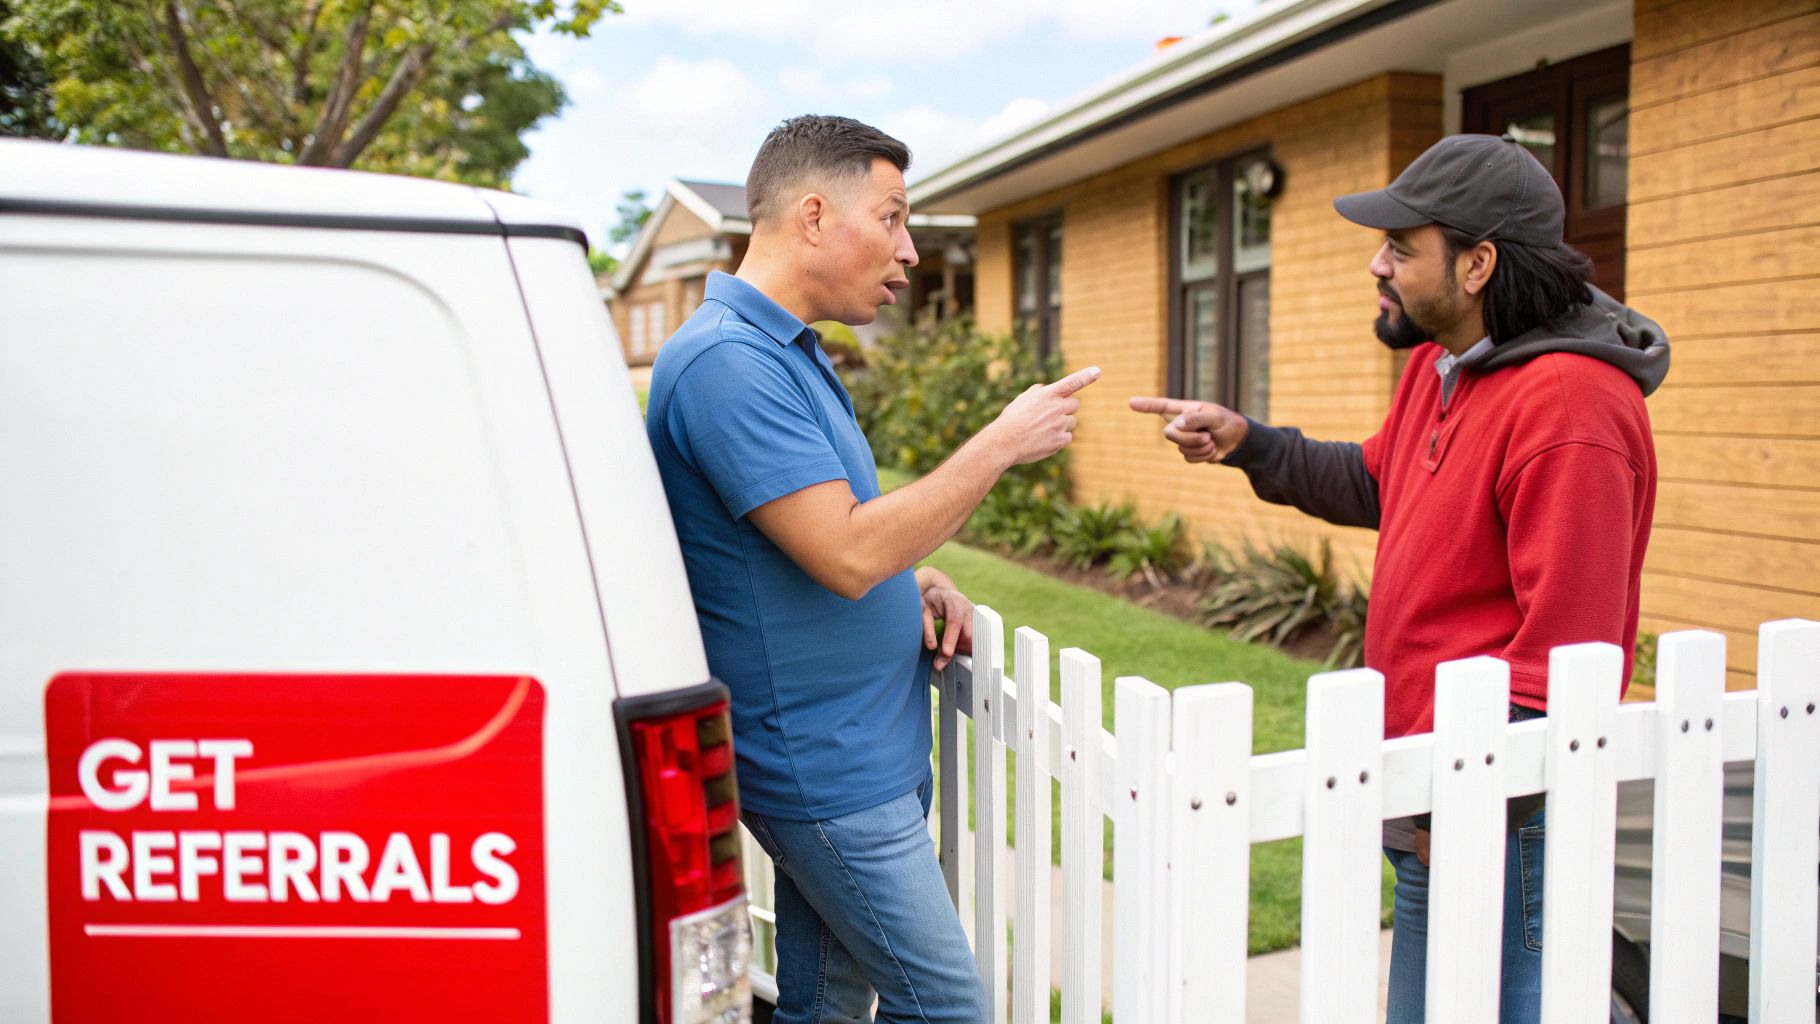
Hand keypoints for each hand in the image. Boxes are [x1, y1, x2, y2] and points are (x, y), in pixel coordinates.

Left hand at [920, 584, 973, 671]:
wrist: (940, 592)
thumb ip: (926, 625)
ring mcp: (975, 616)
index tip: (946, 653)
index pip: (954, 621)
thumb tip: (932, 647)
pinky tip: (955, 648)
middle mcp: (968, 608)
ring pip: (973, 640)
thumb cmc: (930, 600)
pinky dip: (964, 647)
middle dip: (957, 650)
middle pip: (969, 635)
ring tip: (945, 653)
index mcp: (954, 601)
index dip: (951, 639)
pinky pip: (973, 640)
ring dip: (961, 651)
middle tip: (940, 661)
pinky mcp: (977, 623)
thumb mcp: (923, 608)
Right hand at [985, 366, 1101, 465]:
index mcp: (1048, 395)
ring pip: (1072, 421)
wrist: (1005, 442)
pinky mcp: (1060, 441)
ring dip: (1062, 423)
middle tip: (1052, 413)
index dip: (1086, 376)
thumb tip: (1044, 388)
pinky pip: (1067, 437)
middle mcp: (1057, 408)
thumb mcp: (1021, 399)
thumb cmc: (1011, 419)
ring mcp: (1060, 425)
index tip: (1097, 371)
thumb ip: (1037, 392)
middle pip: (1075, 404)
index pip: (1072, 382)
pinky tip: (1044, 439)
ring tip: (1043, 428)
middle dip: (1067, 407)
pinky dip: (1059, 438)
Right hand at [1127, 396, 1248, 462]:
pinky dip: (1202, 456)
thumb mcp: (1215, 416)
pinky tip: (1211, 449)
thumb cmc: (1227, 422)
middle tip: (1207, 435)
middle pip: (1170, 433)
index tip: (1130, 402)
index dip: (1146, 405)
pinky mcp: (1189, 452)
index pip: (1161, 406)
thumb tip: (1177, 423)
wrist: (1237, 441)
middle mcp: (1181, 423)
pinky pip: (1188, 458)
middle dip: (1189, 438)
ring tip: (1211, 440)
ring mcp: (1184, 439)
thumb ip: (1196, 418)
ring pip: (1181, 448)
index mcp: (1184, 410)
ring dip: (1200, 447)